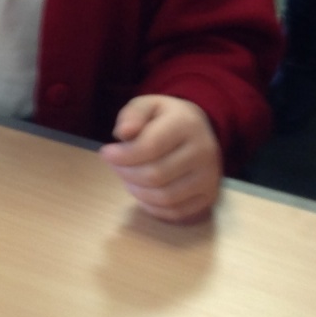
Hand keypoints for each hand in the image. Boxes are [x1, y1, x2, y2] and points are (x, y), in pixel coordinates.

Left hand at [98, 95, 222, 222]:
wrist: (201, 129)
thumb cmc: (167, 118)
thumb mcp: (148, 105)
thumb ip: (132, 115)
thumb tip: (122, 134)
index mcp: (186, 124)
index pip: (150, 147)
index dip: (123, 155)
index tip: (106, 153)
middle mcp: (203, 152)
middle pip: (156, 175)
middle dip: (127, 173)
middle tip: (115, 166)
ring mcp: (209, 177)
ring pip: (165, 197)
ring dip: (137, 191)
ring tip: (128, 177)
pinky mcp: (209, 196)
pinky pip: (175, 212)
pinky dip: (152, 206)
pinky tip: (142, 192)